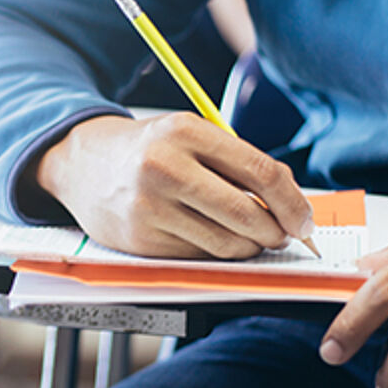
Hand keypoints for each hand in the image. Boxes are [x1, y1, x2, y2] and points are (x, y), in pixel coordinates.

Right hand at [34, 113, 313, 258]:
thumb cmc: (149, 150)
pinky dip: (215, 252)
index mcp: (185, 132)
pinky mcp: (140, 238)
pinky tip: (209, 238)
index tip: (304, 220)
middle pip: (247, 214)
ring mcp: (149, 206)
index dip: (293, 203)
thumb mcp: (190, 136)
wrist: (82, 164)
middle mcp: (164, 167)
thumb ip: (237, 163)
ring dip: (249, 247)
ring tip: (248, 238)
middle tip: (282, 235)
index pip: (261, 172)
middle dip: (276, 232)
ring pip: (226, 243)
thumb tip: (293, 203)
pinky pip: (198, 255)